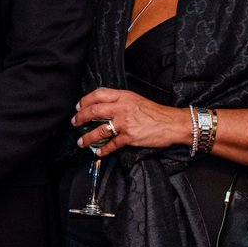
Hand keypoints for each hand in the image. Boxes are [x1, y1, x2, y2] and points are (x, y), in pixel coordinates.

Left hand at [72, 87, 187, 154]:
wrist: (173, 123)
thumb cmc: (155, 112)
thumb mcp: (136, 99)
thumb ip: (119, 100)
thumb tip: (101, 104)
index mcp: (124, 97)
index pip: (98, 94)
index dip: (84, 101)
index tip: (78, 107)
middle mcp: (122, 108)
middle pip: (94, 111)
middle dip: (80, 118)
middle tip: (75, 123)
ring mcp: (125, 123)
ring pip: (99, 130)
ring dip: (87, 137)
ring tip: (81, 142)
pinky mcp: (130, 137)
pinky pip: (112, 144)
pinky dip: (103, 149)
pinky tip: (98, 152)